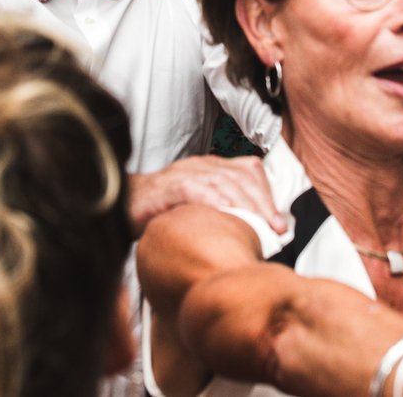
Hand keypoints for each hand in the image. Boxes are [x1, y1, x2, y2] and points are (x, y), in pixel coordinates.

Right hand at [130, 155, 284, 235]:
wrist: (122, 205)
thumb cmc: (164, 213)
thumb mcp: (201, 211)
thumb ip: (226, 216)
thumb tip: (261, 238)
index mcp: (213, 168)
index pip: (249, 170)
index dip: (267, 195)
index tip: (280, 224)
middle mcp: (202, 165)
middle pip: (242, 175)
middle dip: (264, 203)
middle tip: (277, 230)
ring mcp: (185, 171)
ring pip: (224, 180)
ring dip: (247, 204)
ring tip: (261, 228)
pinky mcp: (168, 185)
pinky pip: (197, 188)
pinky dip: (216, 201)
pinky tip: (228, 218)